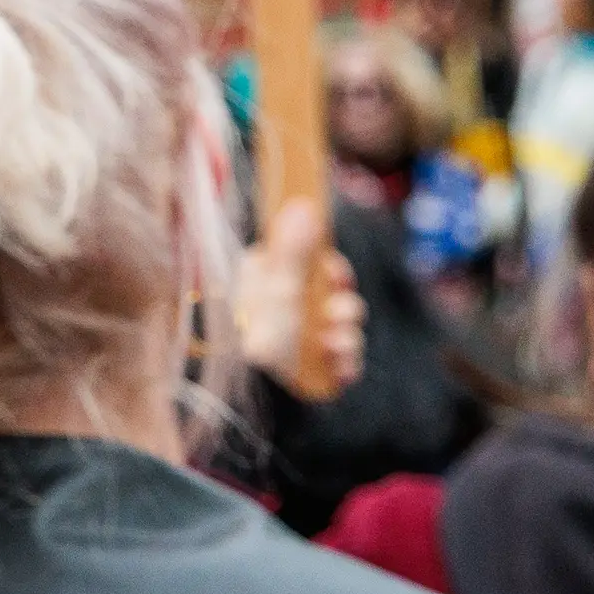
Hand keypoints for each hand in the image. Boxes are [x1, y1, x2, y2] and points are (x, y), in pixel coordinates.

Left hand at [236, 197, 365, 401]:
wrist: (247, 389)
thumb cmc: (255, 330)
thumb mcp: (278, 285)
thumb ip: (296, 248)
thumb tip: (305, 203)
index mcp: (271, 278)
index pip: (315, 263)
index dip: (333, 269)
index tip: (337, 274)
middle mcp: (288, 305)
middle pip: (337, 296)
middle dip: (344, 307)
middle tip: (336, 315)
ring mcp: (301, 337)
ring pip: (344, 329)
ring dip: (345, 336)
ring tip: (330, 344)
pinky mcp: (313, 367)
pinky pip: (343, 360)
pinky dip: (344, 363)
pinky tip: (335, 365)